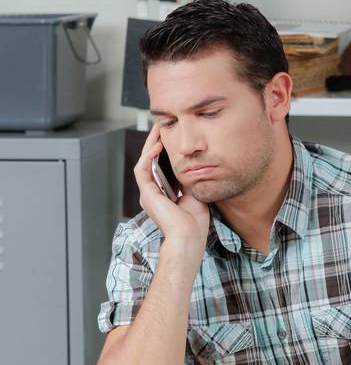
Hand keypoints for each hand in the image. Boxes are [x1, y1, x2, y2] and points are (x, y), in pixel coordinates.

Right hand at [133, 124, 209, 259]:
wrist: (189, 238)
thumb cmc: (194, 223)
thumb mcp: (194, 193)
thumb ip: (189, 179)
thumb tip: (192, 163)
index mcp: (164, 194)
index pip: (160, 167)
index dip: (164, 151)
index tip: (171, 136)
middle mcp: (153, 193)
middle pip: (150, 162)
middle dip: (155, 143)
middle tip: (161, 126)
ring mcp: (148, 194)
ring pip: (144, 162)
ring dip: (150, 145)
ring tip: (158, 130)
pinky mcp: (146, 194)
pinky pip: (143, 170)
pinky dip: (148, 156)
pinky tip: (157, 145)